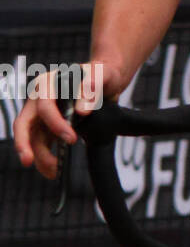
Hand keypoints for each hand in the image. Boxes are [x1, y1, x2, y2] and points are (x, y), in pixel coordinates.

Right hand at [14, 60, 115, 179]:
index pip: (44, 106)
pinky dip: (45, 156)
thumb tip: (82, 111)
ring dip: (39, 156)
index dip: (55, 123)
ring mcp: (41, 114)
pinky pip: (41, 143)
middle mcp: (39, 98)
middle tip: (28, 161)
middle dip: (24, 143)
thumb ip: (93, 86)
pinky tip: (54, 170)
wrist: (107, 80)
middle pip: (23, 123)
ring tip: (53, 172)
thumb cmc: (102, 74)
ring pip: (32, 137)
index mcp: (48, 83)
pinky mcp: (47, 126)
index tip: (72, 139)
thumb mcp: (103, 74)